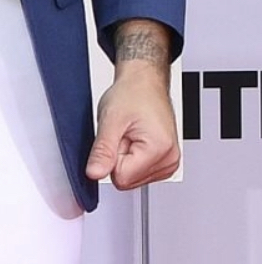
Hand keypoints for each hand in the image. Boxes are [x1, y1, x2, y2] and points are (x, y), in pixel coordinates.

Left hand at [86, 20, 179, 189]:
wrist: (144, 82)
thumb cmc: (132, 93)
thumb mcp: (111, 118)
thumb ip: (103, 150)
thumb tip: (94, 174)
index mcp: (159, 150)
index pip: (121, 178)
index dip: (112, 157)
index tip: (118, 136)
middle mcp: (170, 160)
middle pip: (128, 180)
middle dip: (119, 157)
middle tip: (124, 133)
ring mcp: (170, 163)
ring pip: (133, 179)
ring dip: (126, 157)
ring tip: (131, 133)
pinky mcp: (166, 163)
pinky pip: (139, 173)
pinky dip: (133, 157)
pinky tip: (137, 138)